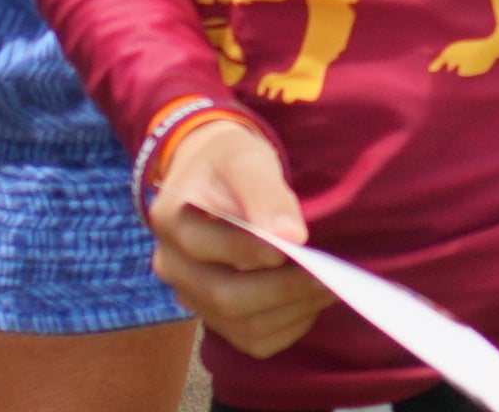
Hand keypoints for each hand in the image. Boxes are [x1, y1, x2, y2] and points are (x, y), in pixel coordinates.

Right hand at [139, 112, 330, 357]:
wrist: (216, 177)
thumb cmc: (231, 162)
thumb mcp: (245, 158)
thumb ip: (264, 192)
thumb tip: (291, 236)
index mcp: (169, 220)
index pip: (206, 247)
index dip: (251, 251)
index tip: (297, 244)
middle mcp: (172, 266)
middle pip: (226, 297)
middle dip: (284, 288)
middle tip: (328, 275)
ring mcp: (192, 296)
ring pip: (244, 327)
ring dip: (293, 310)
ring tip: (329, 287)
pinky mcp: (216, 317)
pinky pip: (255, 341)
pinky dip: (290, 326)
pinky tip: (310, 301)